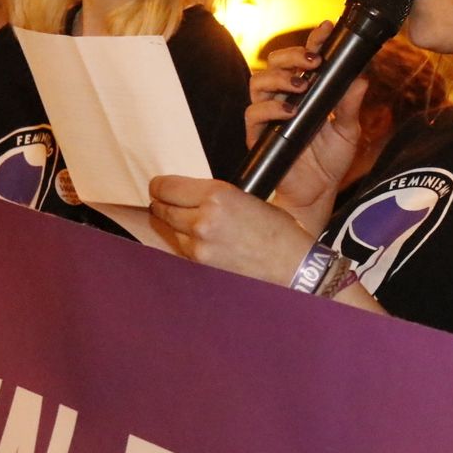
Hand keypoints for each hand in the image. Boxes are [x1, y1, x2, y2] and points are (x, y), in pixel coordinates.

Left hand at [148, 175, 314, 282]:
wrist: (292, 266)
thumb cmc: (278, 232)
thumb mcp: (246, 198)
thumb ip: (214, 196)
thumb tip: (187, 195)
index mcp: (217, 195)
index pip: (166, 187)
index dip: (160, 186)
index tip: (161, 187)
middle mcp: (203, 219)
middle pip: (161, 207)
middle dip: (163, 204)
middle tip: (168, 202)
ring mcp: (198, 246)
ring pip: (168, 229)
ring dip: (173, 224)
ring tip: (191, 223)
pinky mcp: (200, 265)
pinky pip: (180, 248)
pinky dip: (185, 242)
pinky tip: (200, 241)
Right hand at [245, 21, 367, 230]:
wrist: (318, 194)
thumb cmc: (330, 161)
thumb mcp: (348, 131)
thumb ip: (351, 105)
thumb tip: (362, 78)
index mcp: (306, 91)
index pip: (305, 58)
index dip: (313, 40)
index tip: (327, 28)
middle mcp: (284, 97)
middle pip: (275, 62)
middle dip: (293, 55)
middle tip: (314, 61)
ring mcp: (269, 114)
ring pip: (258, 80)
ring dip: (280, 77)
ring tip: (302, 84)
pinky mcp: (258, 134)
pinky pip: (253, 113)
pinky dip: (270, 107)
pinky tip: (290, 111)